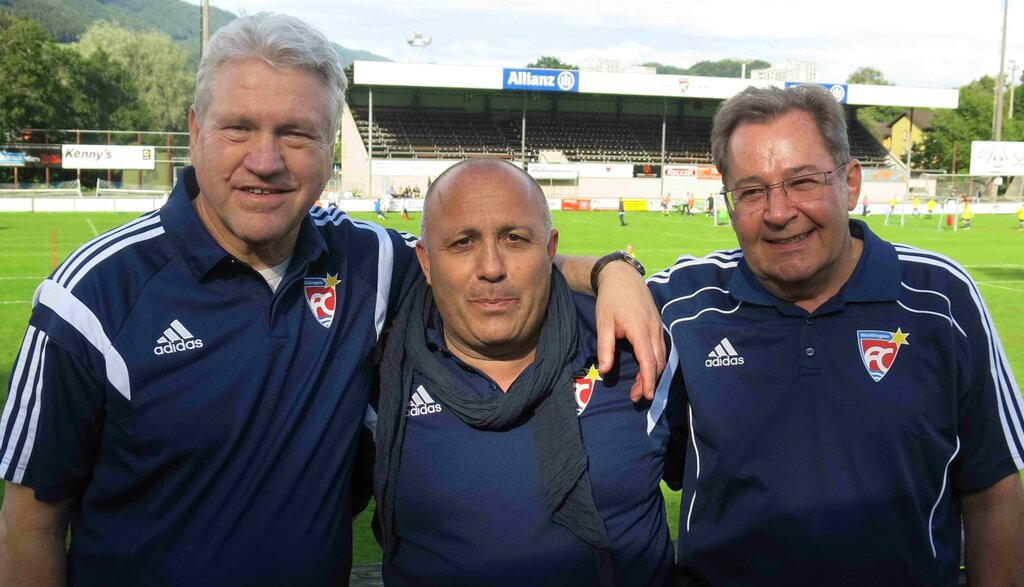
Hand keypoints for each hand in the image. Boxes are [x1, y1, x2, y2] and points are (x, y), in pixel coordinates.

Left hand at [594, 261, 665, 401]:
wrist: (622, 277)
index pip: (648, 360)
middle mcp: (654, 329)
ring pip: (661, 356)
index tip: (645, 396)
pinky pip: (661, 348)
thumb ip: (605, 348)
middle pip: (658, 362)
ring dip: (652, 373)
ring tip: (639, 386)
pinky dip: (655, 362)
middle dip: (649, 381)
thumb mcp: (603, 323)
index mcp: (640, 329)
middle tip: (636, 396)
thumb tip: (605, 371)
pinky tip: (645, 369)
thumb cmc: (610, 300)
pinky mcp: (659, 325)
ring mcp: (659, 326)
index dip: (648, 380)